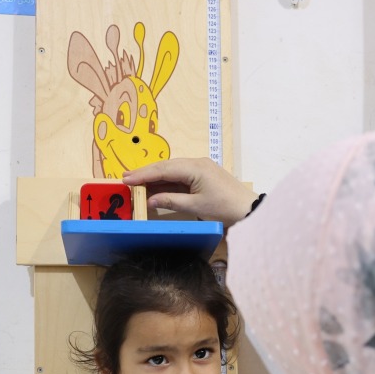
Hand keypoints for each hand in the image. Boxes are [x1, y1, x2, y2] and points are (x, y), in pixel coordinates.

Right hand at [122, 158, 256, 224]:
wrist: (249, 210)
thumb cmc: (225, 209)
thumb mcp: (195, 207)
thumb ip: (171, 201)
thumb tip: (150, 200)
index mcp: (195, 168)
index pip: (163, 169)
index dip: (143, 174)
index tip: (126, 178)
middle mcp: (197, 163)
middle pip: (166, 166)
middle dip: (145, 173)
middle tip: (125, 177)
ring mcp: (201, 168)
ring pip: (172, 170)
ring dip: (155, 177)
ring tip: (135, 181)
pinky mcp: (203, 176)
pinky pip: (181, 176)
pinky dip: (167, 182)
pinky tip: (155, 186)